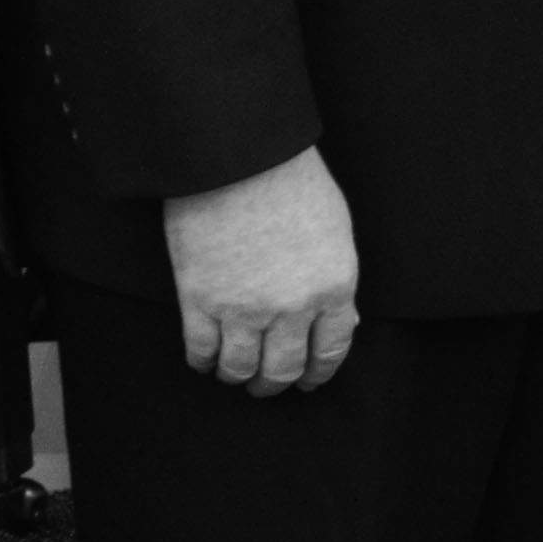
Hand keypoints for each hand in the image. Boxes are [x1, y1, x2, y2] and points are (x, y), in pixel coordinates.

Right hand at [164, 148, 360, 397]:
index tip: (307, 382)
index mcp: (333, 287)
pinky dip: (202, 362)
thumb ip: (336, 279)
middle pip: (283, 368)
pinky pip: (201, 350)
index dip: (317, 374)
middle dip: (274, 384)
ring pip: (240, 368)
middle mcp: (292, 307)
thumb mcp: (334, 229)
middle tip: (264, 386)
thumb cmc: (290, 179)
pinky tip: (203, 361)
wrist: (237, 155)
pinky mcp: (200, 300)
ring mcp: (244, 307)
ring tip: (231, 375)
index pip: (330, 351)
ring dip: (236, 378)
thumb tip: (341, 320)